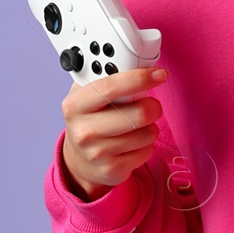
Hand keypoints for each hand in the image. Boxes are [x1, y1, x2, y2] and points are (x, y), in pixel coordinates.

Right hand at [60, 68, 168, 201]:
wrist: (79, 158)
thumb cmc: (89, 117)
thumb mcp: (88, 93)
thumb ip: (107, 75)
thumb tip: (138, 62)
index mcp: (74, 105)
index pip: (111, 87)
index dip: (139, 78)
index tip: (159, 74)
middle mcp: (83, 131)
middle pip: (139, 114)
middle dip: (152, 106)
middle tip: (151, 104)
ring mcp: (97, 154)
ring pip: (147, 133)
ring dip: (150, 126)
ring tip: (137, 124)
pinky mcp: (112, 170)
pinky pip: (147, 151)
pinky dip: (146, 144)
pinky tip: (133, 142)